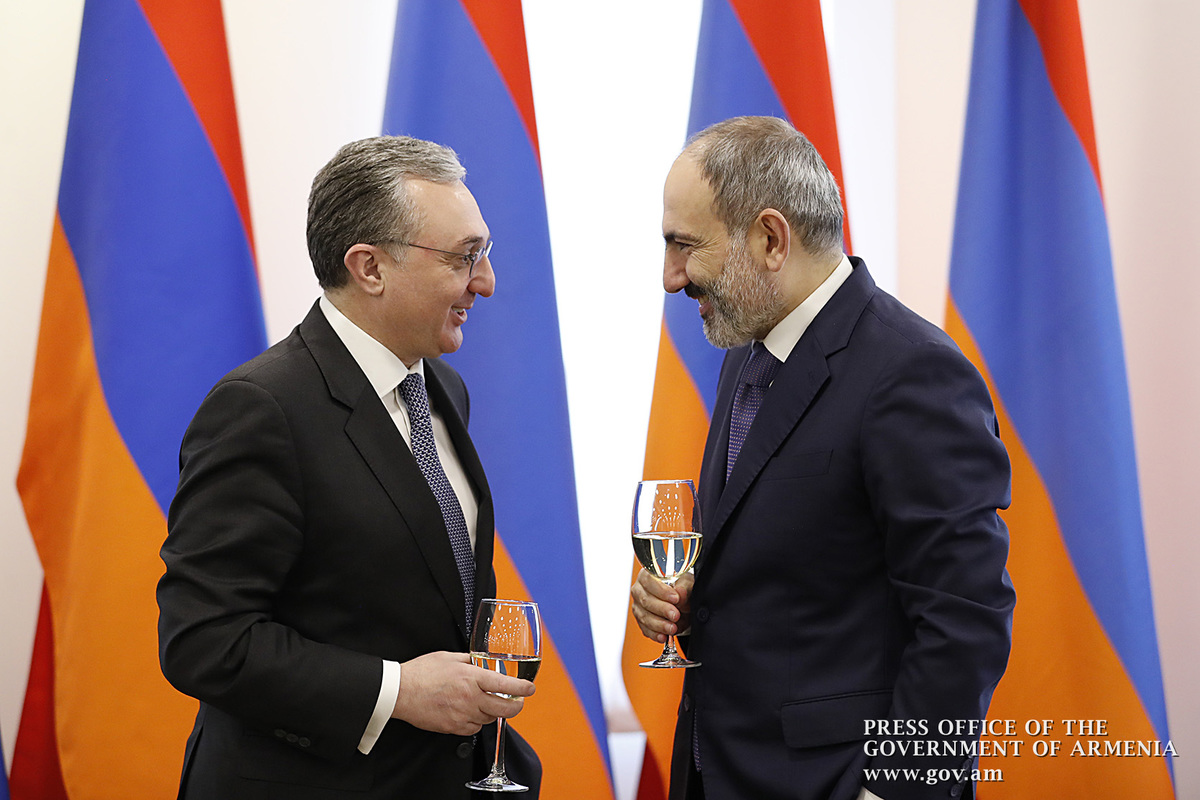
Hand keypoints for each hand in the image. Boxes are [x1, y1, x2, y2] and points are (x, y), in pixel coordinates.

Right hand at [391, 651, 534, 734]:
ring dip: (494, 712)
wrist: (400, 692)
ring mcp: (462, 715)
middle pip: (504, 709)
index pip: (506, 686)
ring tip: (488, 702)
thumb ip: (471, 660)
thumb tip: (484, 662)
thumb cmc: (422, 672)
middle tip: (518, 701)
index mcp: (472, 678)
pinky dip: (477, 721)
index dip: (523, 689)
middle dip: (516, 706)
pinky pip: (474, 728)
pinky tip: (472, 711)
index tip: (530, 688)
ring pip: (490, 719)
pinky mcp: (453, 728)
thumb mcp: (450, 657)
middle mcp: (471, 698)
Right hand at [630, 569, 692, 642]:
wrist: (683, 603)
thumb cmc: (681, 588)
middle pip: (645, 600)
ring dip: (659, 624)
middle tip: (675, 615)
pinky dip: (655, 634)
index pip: (649, 580)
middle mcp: (639, 589)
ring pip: (644, 616)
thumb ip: (684, 587)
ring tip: (672, 628)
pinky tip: (663, 636)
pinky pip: (645, 629)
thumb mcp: (687, 584)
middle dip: (662, 609)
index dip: (661, 591)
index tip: (675, 598)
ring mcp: (638, 606)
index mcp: (648, 574)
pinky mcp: (641, 620)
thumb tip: (680, 593)